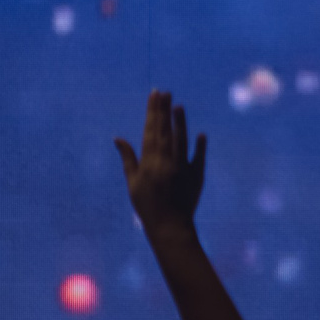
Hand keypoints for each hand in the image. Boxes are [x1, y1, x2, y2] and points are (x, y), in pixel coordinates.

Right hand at [114, 89, 206, 236]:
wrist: (169, 226)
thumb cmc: (146, 205)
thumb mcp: (133, 182)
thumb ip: (128, 158)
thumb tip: (118, 138)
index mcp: (149, 161)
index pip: (151, 130)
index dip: (152, 111)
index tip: (154, 95)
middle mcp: (166, 161)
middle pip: (165, 130)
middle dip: (164, 110)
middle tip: (164, 92)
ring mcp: (182, 168)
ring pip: (181, 140)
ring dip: (180, 122)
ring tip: (178, 106)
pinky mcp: (196, 176)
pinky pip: (198, 158)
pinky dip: (200, 146)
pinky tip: (200, 134)